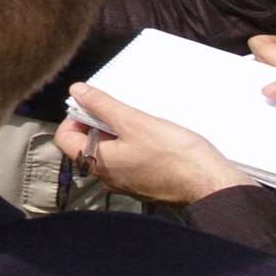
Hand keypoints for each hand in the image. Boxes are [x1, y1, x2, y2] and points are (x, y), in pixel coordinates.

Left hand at [52, 83, 255, 204]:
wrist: (209, 184)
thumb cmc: (174, 155)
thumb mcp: (135, 121)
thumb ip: (103, 106)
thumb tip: (77, 91)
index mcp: (99, 163)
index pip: (65, 140)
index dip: (74, 117)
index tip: (92, 104)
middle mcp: (108, 177)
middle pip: (87, 145)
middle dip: (97, 123)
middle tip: (118, 109)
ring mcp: (127, 182)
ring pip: (109, 152)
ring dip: (117, 133)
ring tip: (137, 120)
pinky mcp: (146, 183)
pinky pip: (129, 161)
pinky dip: (133, 145)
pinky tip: (152, 136)